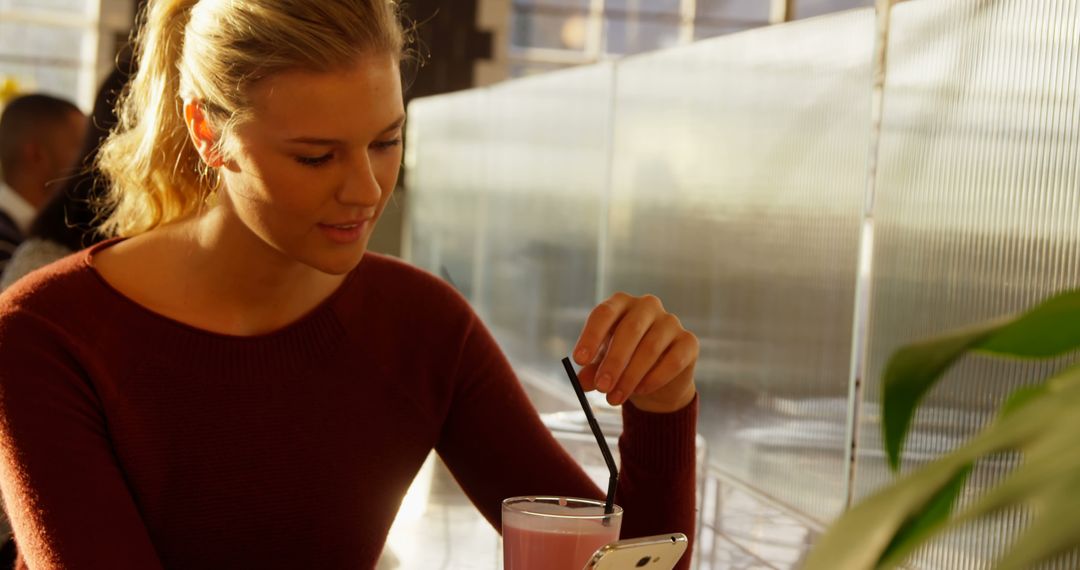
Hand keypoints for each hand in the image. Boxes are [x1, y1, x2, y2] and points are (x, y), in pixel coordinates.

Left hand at [572, 292, 697, 412]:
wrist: (656, 380)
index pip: (604, 313)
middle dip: (614, 362)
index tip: (579, 360)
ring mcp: (670, 322)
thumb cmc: (623, 363)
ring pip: (650, 348)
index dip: (591, 336)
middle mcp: (647, 306)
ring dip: (631, 376)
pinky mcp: (689, 341)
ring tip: (615, 398)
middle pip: (630, 330)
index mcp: (621, 304)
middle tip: (601, 387)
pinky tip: (641, 391)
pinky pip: (673, 360)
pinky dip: (655, 378)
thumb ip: (592, 371)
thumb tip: (581, 381)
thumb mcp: (602, 365)